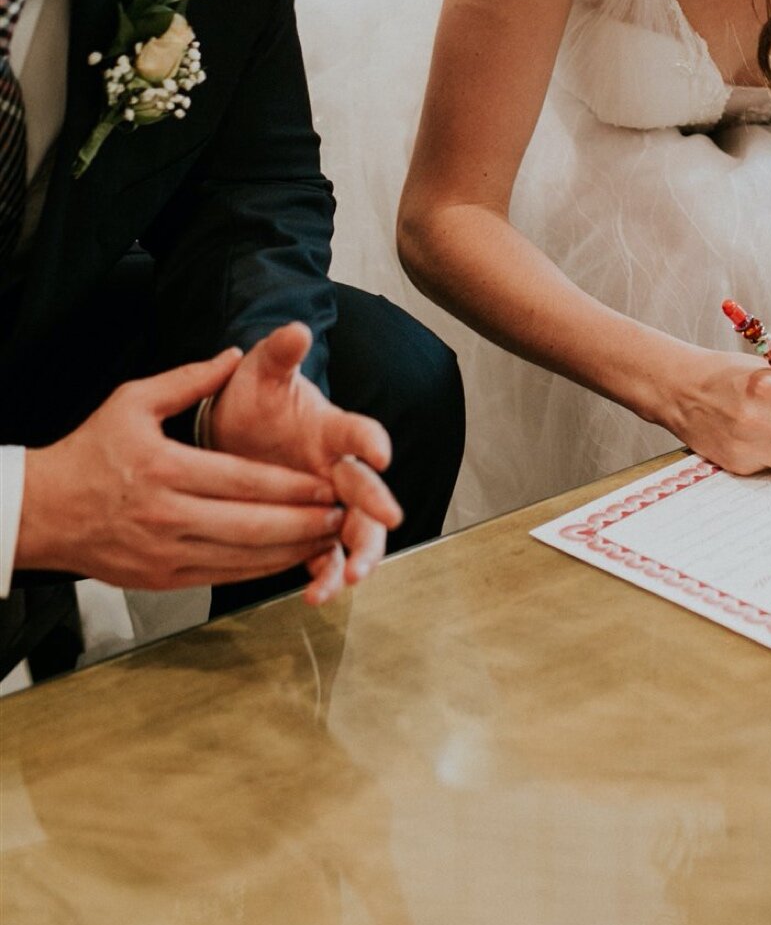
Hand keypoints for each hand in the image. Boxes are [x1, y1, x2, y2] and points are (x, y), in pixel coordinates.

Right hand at [16, 346, 346, 590]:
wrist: (42, 510)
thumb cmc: (89, 452)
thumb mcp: (133, 401)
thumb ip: (189, 380)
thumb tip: (234, 355)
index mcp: (165, 468)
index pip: (243, 481)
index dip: (291, 485)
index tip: (327, 482)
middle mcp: (167, 515)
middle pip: (251, 524)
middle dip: (303, 521)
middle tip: (339, 513)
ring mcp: (164, 552)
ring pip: (241, 558)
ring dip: (290, 550)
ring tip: (326, 536)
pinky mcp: (160, 579)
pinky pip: (221, 577)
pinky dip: (259, 571)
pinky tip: (286, 558)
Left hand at [204, 322, 402, 603]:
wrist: (230, 434)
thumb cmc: (252, 401)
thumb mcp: (260, 373)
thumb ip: (279, 354)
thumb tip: (295, 329)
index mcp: (330, 429)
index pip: (358, 432)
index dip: (370, 440)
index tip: (379, 451)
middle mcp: (336, 468)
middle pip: (368, 491)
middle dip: (377, 508)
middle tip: (387, 523)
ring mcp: (326, 503)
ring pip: (355, 532)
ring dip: (357, 554)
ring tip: (349, 577)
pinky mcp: (309, 530)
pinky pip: (324, 556)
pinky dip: (324, 576)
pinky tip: (314, 595)